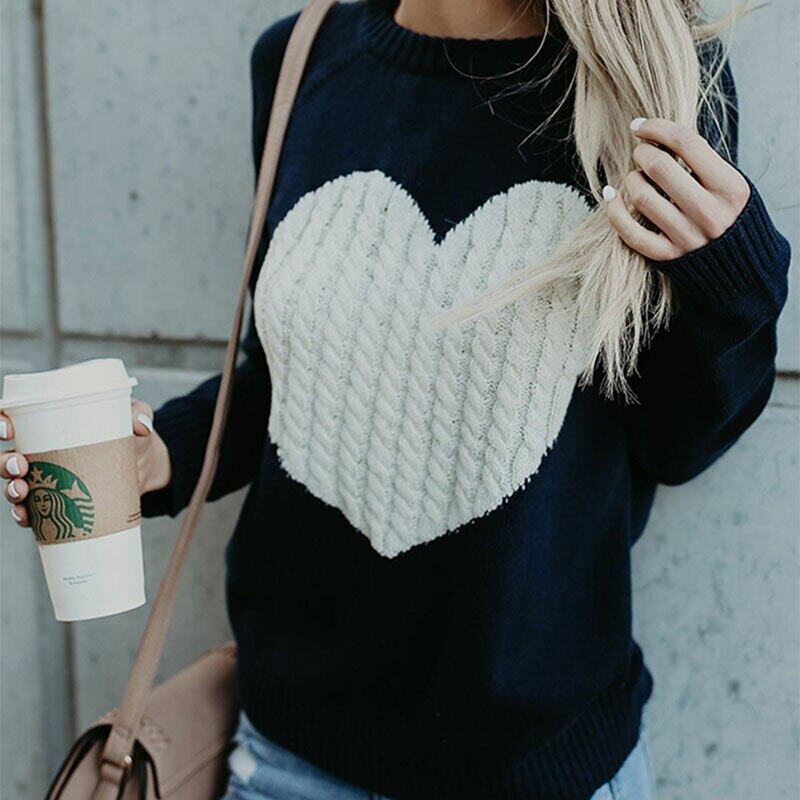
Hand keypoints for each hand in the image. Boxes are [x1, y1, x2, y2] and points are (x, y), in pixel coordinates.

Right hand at [1, 400, 170, 528]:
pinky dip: (24, 516)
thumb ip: (139, 414)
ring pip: (15, 485)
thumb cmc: (130, 434)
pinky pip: (33, 512)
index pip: (13, 420)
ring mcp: (47, 480)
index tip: (7, 429)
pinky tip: (26, 517)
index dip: (2, 423)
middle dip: (4, 463)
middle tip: (19, 466)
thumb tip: (141, 427)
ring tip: (23, 490)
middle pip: (7, 458)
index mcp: (50, 426)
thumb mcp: (134, 418)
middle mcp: (40, 453)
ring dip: (11, 490)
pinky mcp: (58, 502)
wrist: (144, 466)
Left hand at [603, 117, 750, 260]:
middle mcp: (709, 212)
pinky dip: (614, 211)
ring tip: (635, 176)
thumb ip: (704, 164)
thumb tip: (659, 137)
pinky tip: (609, 194)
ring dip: (631, 179)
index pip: (687, 143)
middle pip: (660, 167)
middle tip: (640, 152)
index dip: (657, 128)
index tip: (640, 125)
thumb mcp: (731, 185)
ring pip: (642, 197)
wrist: (739, 266)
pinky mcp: (668, 257)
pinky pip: (631, 233)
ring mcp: (687, 237)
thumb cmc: (729, 215)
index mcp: (730, 188)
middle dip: (642, 152)